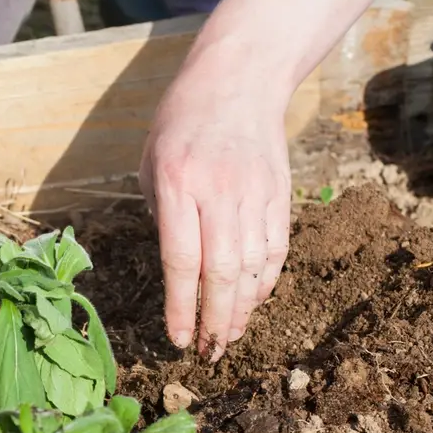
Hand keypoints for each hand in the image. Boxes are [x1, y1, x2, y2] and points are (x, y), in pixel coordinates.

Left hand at [138, 74, 290, 360]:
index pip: (182, 261)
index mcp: (178, 184)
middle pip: (222, 273)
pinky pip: (275, 250)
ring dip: (243, 310)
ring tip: (229, 338)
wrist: (240, 79)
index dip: (182, 308)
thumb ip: (162, 217)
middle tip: (209, 353)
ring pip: (254, 267)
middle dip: (216, 321)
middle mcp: (220, 191)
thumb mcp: (151, 164)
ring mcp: (256, 193)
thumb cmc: (181, 123)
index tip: (178, 339)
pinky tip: (252, 304)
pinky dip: (265, 283)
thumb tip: (178, 272)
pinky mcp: (280, 194)